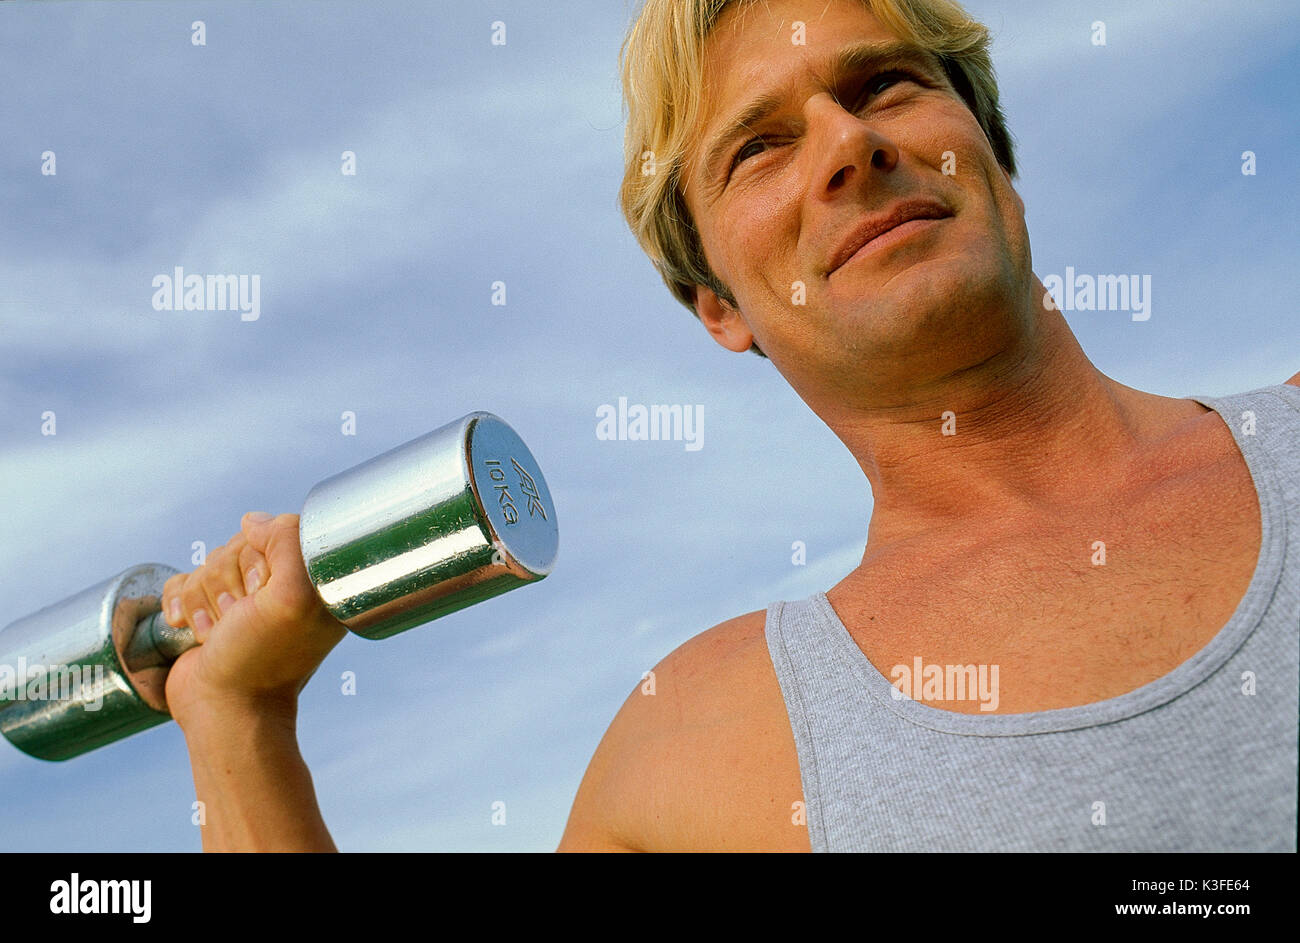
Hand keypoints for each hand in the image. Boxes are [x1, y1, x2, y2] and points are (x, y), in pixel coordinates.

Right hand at [159, 512, 347, 728]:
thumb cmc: (262, 660)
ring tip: (220, 632)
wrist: (224, 711)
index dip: (259, 560)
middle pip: (237, 546)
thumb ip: (287, 542)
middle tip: (240, 618)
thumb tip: (253, 521)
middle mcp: (281, 587)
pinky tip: (194, 631)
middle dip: (228, 582)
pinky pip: (181, 581)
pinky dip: (180, 604)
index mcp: (313, 581)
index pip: (274, 532)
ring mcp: (243, 599)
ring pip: (207, 564)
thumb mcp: (294, 596)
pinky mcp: (208, 610)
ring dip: (204, 599)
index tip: (264, 595)